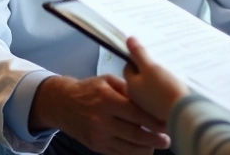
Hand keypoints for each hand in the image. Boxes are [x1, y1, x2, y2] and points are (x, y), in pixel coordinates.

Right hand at [30, 74, 169, 154]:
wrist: (62, 104)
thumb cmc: (89, 89)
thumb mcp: (107, 81)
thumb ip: (127, 89)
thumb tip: (149, 96)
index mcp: (107, 100)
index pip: (136, 114)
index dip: (154, 121)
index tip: (167, 123)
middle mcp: (102, 120)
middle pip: (134, 134)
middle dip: (154, 139)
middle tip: (167, 140)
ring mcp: (99, 136)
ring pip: (128, 148)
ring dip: (146, 149)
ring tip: (158, 145)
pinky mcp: (96, 146)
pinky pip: (118, 153)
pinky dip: (132, 154)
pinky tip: (143, 149)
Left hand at [123, 37, 190, 122]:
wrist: (182, 113)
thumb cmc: (164, 90)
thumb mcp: (151, 68)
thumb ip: (139, 54)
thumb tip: (128, 39)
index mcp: (131, 86)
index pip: (129, 68)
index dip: (137, 58)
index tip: (149, 54)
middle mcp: (136, 97)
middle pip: (139, 77)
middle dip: (147, 69)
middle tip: (160, 60)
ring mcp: (148, 105)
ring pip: (150, 86)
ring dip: (156, 78)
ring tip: (168, 70)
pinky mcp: (161, 110)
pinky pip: (159, 95)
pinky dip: (164, 88)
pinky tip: (173, 84)